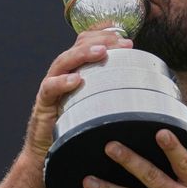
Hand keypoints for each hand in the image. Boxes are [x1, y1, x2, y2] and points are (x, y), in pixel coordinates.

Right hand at [22, 31, 132, 164]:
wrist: (48, 151)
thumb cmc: (76, 125)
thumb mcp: (97, 104)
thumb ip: (112, 89)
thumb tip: (143, 84)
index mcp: (76, 69)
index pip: (87, 42)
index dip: (105, 36)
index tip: (127, 38)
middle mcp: (62, 73)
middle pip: (77, 46)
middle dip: (101, 41)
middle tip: (123, 43)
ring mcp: (51, 86)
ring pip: (63, 61)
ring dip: (83, 54)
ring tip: (101, 51)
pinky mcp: (43, 103)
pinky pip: (49, 88)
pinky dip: (62, 82)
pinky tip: (76, 80)